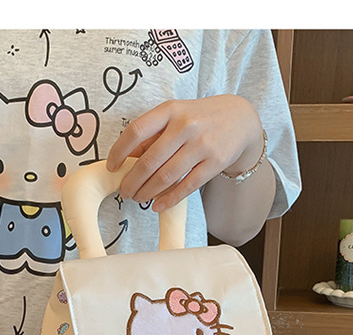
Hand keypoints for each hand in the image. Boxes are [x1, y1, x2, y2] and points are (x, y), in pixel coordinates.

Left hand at [106, 95, 263, 211]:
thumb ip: (153, 134)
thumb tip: (126, 157)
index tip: (112, 167)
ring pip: (166, 176)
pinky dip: (169, 199)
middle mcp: (185, 126)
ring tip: (138, 198)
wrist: (240, 119)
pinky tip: (158, 205)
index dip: (119, 152)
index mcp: (170, 110)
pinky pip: (187, 186)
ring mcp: (201, 145)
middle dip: (132, 181)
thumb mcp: (175, 115)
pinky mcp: (214, 163)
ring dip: (148, 191)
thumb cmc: (200, 118)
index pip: (136, 131)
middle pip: (149, 160)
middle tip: (124, 192)